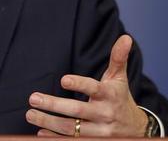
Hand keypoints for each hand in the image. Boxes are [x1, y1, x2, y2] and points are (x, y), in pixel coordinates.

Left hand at [25, 35, 148, 136]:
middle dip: (54, 105)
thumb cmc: (120, 99)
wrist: (137, 130)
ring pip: (71, 129)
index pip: (93, 89)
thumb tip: (125, 37)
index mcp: (109, 95)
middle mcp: (104, 115)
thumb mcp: (119, 79)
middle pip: (77, 111)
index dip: (79, 84)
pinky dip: (55, 138)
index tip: (63, 80)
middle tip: (33, 98)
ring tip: (30, 114)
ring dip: (48, 122)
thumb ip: (118, 58)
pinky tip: (40, 132)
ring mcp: (99, 132)